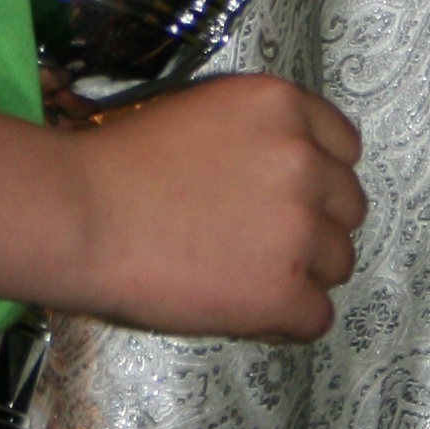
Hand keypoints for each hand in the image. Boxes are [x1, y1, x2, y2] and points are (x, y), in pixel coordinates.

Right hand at [56, 72, 364, 340]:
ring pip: (339, 263)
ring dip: (302, 274)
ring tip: (243, 278)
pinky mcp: (285, 290)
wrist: (81, 213)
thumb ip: (253, 137)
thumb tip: (272, 177)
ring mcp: (299, 227)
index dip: (318, 178)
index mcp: (282, 106)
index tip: (288, 198)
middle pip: (348, 207)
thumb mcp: (199, 113)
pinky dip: (285, 322)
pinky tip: (242, 311)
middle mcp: (303, 160)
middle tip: (260, 243)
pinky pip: (318, 318)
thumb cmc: (116, 163)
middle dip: (314, 227)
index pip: (344, 148)